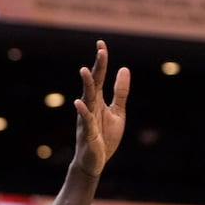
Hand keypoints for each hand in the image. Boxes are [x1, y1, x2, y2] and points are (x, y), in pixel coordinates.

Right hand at [73, 39, 129, 175]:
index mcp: (98, 100)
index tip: (101, 43)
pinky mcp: (87, 133)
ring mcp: (87, 119)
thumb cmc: (104, 137)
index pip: (99, 77)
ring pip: (87, 98)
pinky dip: (82, 111)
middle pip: (93, 83)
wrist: (95, 161)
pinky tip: (79, 102)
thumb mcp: (118, 112)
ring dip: (86, 84)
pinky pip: (84, 120)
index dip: (102, 61)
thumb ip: (120, 92)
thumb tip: (124, 68)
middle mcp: (90, 106)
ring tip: (85, 69)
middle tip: (100, 50)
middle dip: (97, 67)